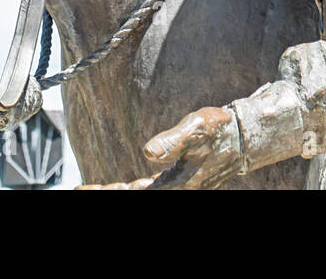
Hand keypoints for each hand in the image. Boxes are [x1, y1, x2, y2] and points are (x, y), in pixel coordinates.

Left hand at [75, 106, 242, 189]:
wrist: (245, 136)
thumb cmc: (221, 129)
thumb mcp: (196, 129)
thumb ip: (172, 141)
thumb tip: (147, 152)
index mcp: (177, 183)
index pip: (136, 195)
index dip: (108, 193)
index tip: (81, 188)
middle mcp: (176, 189)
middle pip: (138, 196)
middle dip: (109, 193)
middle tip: (80, 188)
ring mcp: (178, 186)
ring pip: (143, 193)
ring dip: (120, 191)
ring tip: (93, 188)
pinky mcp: (181, 180)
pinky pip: (152, 189)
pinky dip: (136, 189)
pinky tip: (127, 187)